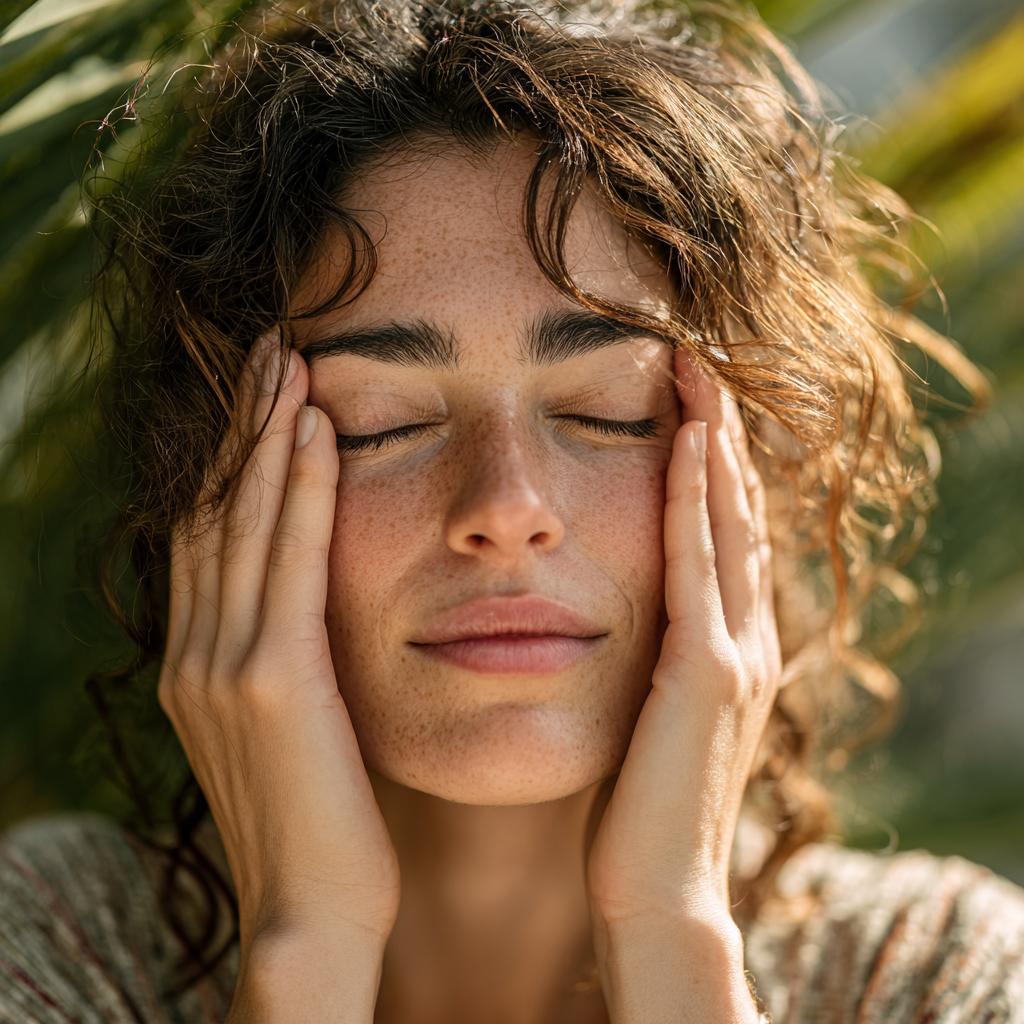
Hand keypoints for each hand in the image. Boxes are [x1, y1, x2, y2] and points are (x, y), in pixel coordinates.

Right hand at [158, 335, 398, 1021]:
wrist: (315, 913)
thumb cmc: (325, 821)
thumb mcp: (296, 725)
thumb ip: (291, 658)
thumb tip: (318, 602)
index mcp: (202, 660)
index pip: (215, 534)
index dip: (235, 458)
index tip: (269, 393)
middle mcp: (197, 651)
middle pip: (218, 510)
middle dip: (244, 425)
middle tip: (271, 348)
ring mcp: (223, 663)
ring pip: (243, 521)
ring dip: (267, 435)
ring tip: (290, 361)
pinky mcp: (269, 679)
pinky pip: (285, 561)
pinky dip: (295, 490)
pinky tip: (314, 431)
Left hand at [586, 354, 779, 1021]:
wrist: (654, 889)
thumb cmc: (634, 805)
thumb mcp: (645, 712)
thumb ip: (648, 659)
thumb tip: (616, 614)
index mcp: (723, 646)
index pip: (721, 533)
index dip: (709, 463)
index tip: (685, 400)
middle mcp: (743, 639)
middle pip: (736, 513)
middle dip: (720, 434)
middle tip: (698, 362)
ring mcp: (735, 654)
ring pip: (729, 524)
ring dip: (714, 445)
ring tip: (697, 375)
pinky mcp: (707, 675)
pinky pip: (698, 567)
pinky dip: (696, 501)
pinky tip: (684, 443)